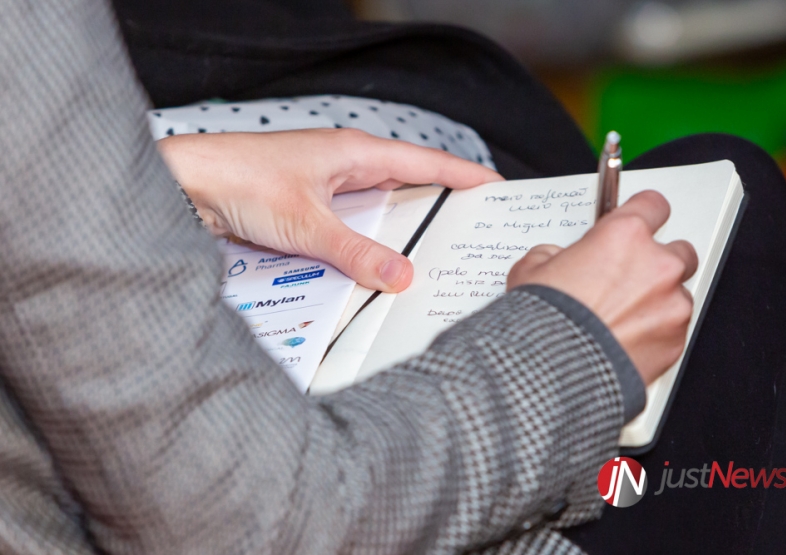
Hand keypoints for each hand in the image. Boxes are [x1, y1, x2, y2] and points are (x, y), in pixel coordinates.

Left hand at [157, 129, 501, 291]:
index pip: (425, 163)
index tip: (497, 189)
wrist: (186, 184)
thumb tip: (401, 275)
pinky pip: (350, 226)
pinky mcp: (306, 207)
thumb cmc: (240, 179)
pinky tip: (373, 266)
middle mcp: (345, 166)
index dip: (464, 176)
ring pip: (378, 209)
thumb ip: (357, 252)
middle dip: (440, 208)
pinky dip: (367, 243)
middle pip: (407, 186)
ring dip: (399, 231)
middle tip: (471, 233)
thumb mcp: (308, 223)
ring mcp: (326, 187)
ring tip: (430, 257)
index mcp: (355, 153)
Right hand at [506, 191, 697, 384]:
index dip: (644, 212)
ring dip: (657, 301)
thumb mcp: (531, 270)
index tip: (640, 219)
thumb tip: (556, 259)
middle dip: (657, 262)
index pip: (653, 205)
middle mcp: (657, 265)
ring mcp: (672, 304)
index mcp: (624, 236)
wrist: (555, 370)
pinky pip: (673, 330)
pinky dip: (655, 333)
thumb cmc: (546, 320)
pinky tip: (625, 340)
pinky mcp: (676, 340)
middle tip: (629, 277)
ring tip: (622, 318)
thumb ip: (553, 255)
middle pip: (679, 250)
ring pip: (678, 294)